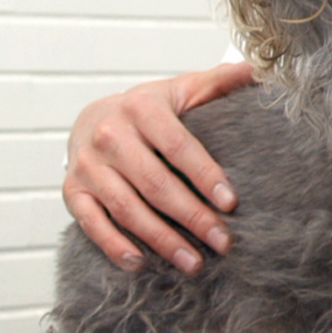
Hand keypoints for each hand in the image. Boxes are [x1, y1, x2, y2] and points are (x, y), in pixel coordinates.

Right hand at [63, 62, 254, 272]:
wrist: (91, 117)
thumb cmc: (147, 109)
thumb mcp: (183, 89)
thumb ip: (219, 81)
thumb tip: (259, 69)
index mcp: (142, 108)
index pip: (179, 147)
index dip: (205, 176)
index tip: (230, 202)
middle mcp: (110, 135)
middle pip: (156, 184)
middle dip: (192, 217)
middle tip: (222, 242)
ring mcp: (88, 165)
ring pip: (127, 208)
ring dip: (161, 240)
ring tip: (193, 261)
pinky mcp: (72, 190)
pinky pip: (91, 222)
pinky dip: (114, 245)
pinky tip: (140, 262)